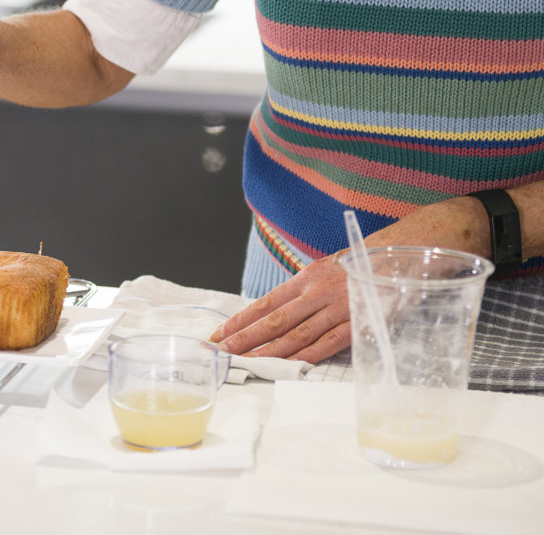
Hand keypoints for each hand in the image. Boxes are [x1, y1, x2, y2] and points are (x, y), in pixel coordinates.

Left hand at [210, 250, 351, 363]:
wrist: (402, 255)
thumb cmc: (359, 265)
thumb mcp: (326, 271)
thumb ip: (303, 292)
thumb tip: (277, 314)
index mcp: (306, 278)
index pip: (265, 303)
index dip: (240, 320)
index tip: (219, 334)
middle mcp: (317, 292)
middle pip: (275, 320)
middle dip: (245, 338)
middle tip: (223, 351)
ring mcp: (338, 308)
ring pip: (297, 333)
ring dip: (270, 350)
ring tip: (247, 362)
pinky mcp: (358, 322)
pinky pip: (329, 342)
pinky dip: (308, 355)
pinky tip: (289, 365)